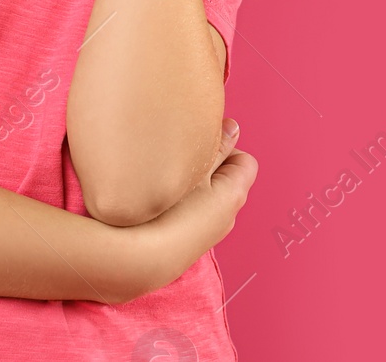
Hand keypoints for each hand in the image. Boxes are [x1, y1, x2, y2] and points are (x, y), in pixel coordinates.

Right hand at [131, 119, 257, 294]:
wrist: (140, 258)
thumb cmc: (169, 208)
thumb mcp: (194, 168)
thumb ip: (216, 146)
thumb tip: (233, 126)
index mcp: (235, 194)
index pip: (245, 160)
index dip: (224, 148)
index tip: (198, 146)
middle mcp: (228, 216)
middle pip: (225, 177)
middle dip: (205, 164)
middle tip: (179, 159)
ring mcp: (208, 233)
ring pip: (206, 195)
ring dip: (190, 183)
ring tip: (166, 179)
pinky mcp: (189, 242)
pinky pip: (191, 211)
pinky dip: (181, 202)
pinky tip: (159, 201)